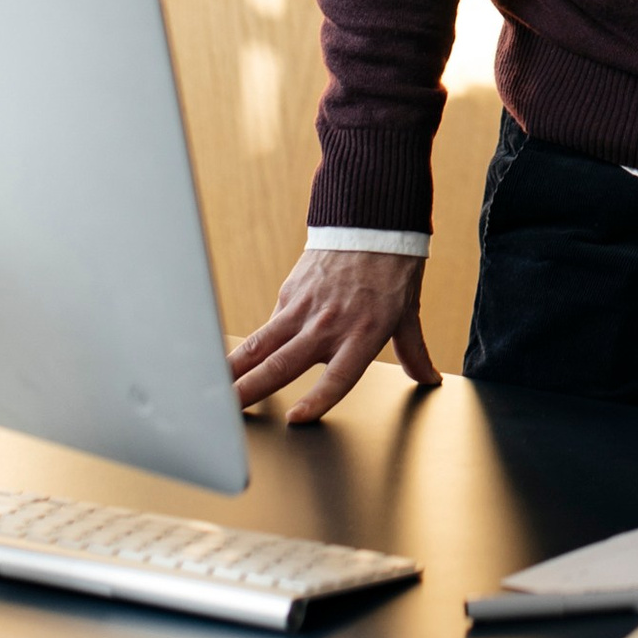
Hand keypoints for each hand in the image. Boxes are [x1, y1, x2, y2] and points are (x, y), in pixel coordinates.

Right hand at [228, 247, 441, 424]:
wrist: (372, 219)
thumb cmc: (393, 268)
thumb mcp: (407, 313)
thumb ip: (413, 352)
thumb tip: (429, 380)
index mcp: (363, 335)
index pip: (338, 376)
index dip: (318, 398)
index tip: (296, 418)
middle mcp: (328, 325)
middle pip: (282, 364)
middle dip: (251, 391)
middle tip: (227, 413)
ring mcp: (304, 309)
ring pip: (260, 345)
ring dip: (233, 370)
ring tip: (208, 390)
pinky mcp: (289, 294)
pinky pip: (268, 325)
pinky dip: (247, 347)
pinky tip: (226, 366)